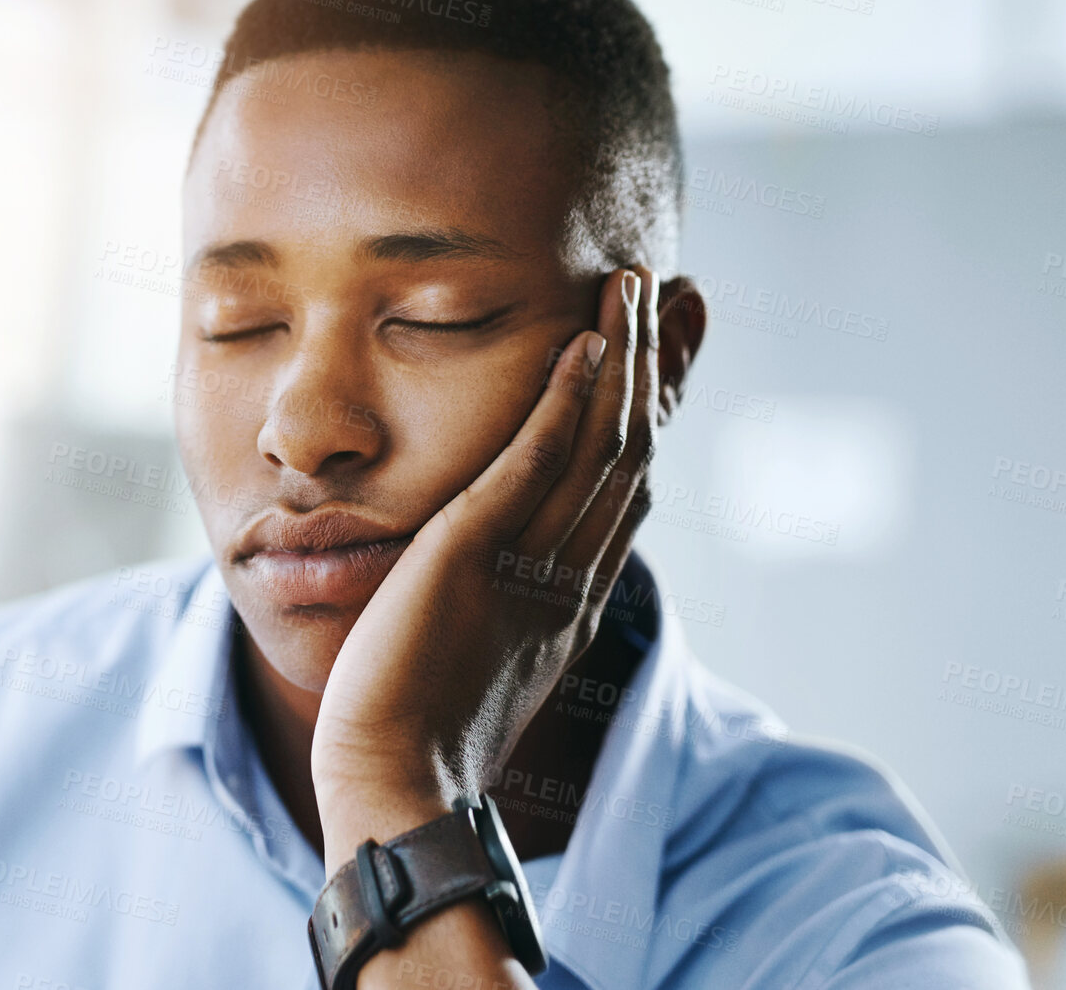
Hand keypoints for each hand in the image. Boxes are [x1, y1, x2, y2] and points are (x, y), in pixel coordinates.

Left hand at [310, 266, 661, 856]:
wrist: (391, 780)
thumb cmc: (416, 724)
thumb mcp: (482, 646)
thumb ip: (506, 596)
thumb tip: (504, 566)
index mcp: (572, 597)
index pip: (629, 487)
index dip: (653, 414)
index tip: (668, 352)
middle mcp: (569, 576)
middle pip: (632, 452)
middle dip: (655, 366)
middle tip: (673, 291)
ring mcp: (531, 564)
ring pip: (599, 447)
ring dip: (620, 359)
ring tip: (631, 286)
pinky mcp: (474, 554)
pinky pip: (533, 466)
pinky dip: (563, 403)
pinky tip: (578, 345)